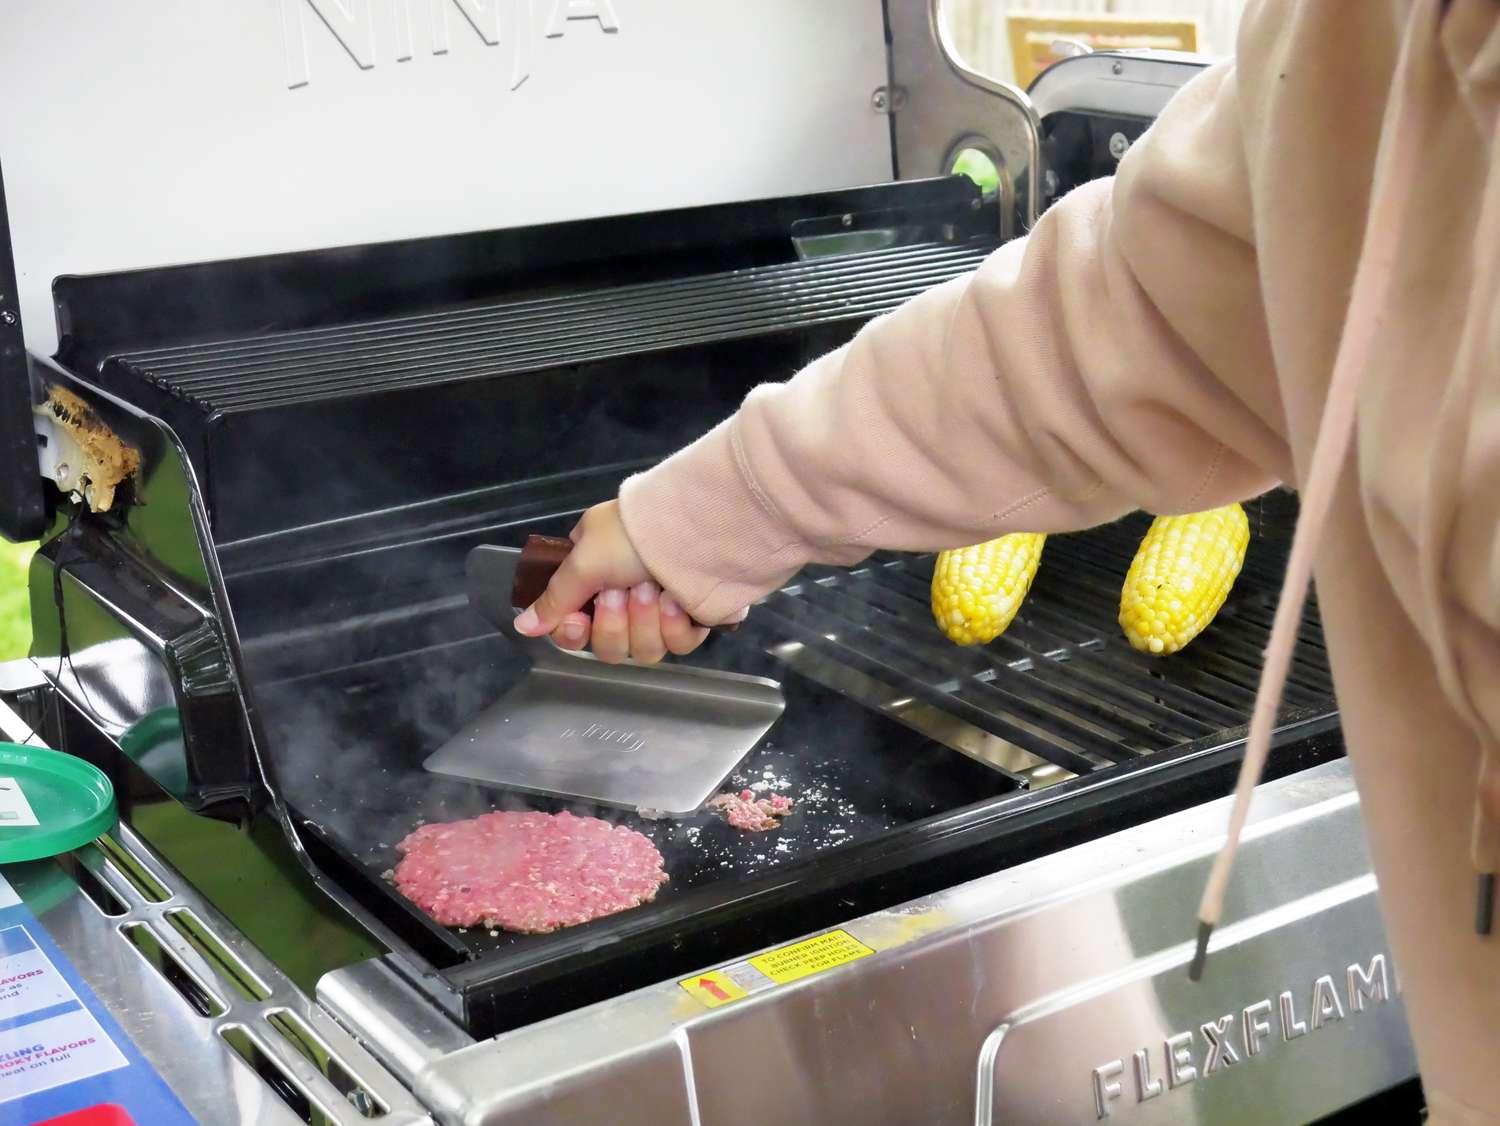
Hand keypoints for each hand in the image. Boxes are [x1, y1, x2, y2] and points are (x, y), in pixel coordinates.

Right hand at [512, 500, 709, 663]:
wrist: (695, 527)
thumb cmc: (633, 536)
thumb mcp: (584, 560)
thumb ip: (554, 598)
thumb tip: (521, 625)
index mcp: (594, 580)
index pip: (573, 630)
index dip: (574, 632)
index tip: (580, 618)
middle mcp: (624, 600)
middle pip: (607, 647)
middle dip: (615, 621)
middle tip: (623, 590)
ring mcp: (659, 613)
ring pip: (642, 651)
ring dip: (645, 619)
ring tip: (653, 586)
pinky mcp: (692, 622)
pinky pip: (677, 646)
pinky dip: (674, 625)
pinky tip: (676, 600)